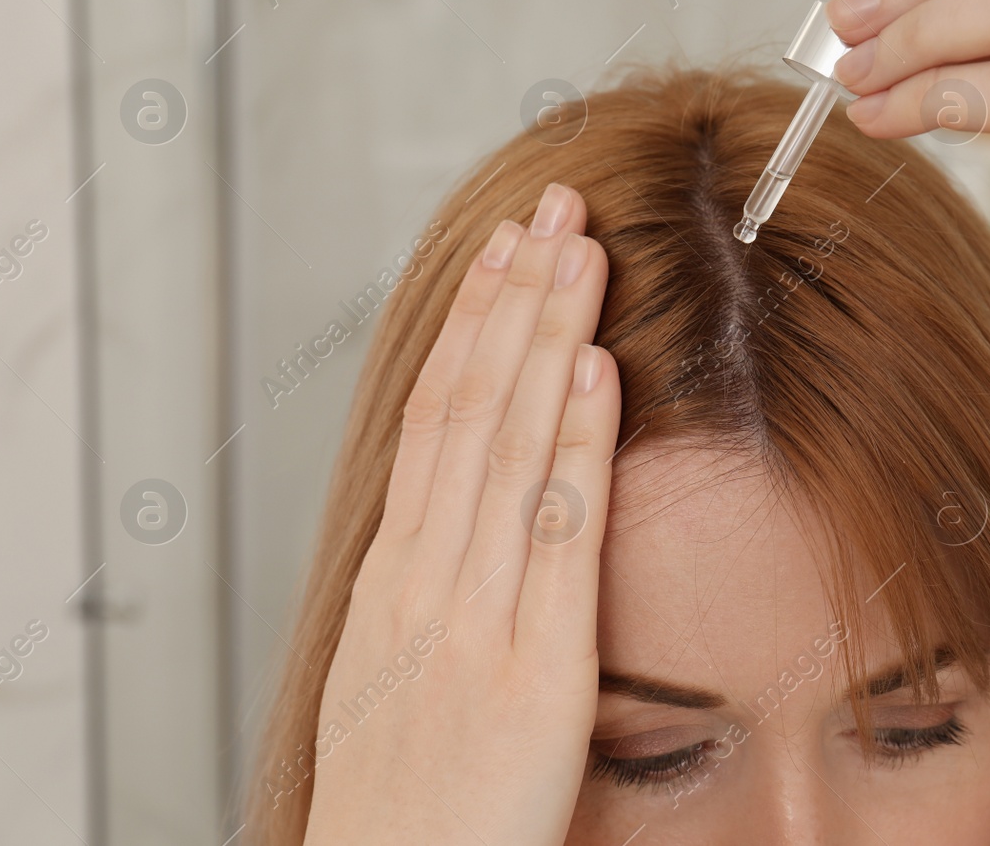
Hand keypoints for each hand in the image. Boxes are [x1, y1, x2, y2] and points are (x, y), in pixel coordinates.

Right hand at [301, 183, 618, 845]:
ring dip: (546, 338)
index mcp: (391, 578)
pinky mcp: (532, 670)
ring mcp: (471, 618)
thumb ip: (429, 587)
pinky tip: (599, 371)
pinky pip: (557, 537)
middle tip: (552, 204)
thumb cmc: (401, 807)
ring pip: (507, 447)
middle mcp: (422, 579)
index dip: (473, 327)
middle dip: (512, 298)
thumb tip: (465, 510)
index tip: (504, 253)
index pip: (436, 419)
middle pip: (470, 407)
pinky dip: (577, 445)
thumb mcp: (390, 676)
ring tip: (580, 249)